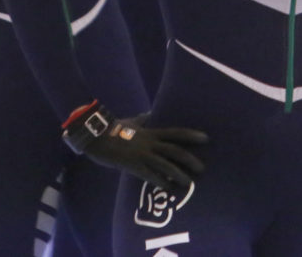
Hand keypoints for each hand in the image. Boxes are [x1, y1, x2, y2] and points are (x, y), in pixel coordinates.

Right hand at [62, 102, 207, 190]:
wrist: (95, 136)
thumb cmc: (113, 128)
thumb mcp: (131, 121)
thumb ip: (143, 119)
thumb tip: (150, 113)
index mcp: (151, 132)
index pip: (175, 133)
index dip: (191, 135)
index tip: (206, 138)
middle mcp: (149, 143)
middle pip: (174, 150)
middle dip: (189, 159)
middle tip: (202, 168)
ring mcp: (141, 154)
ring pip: (165, 165)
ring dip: (178, 174)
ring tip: (189, 183)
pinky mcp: (132, 165)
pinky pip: (149, 175)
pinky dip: (160, 182)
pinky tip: (167, 188)